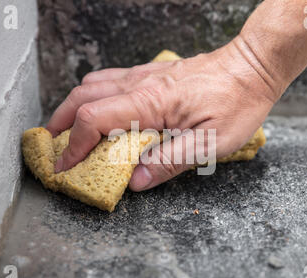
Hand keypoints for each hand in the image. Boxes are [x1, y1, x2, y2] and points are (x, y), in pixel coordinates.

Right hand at [46, 38, 283, 190]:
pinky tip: (100, 110)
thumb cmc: (237, 102)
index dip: (74, 146)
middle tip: (54, 147)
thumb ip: (170, 162)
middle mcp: (140, 84)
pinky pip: (110, 79)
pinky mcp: (151, 73)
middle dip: (61, 123)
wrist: (252, 67)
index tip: (64, 167)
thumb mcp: (211, 143)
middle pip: (82, 96)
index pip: (93, 120)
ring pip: (92, 84)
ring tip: (69, 130)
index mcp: (150, 102)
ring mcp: (144, 75)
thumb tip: (136, 180)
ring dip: (73, 106)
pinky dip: (93, 96)